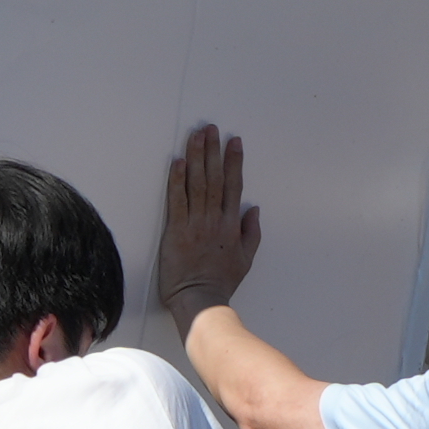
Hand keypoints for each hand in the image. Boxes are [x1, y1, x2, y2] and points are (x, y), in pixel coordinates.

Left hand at [155, 123, 261, 319]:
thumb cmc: (221, 283)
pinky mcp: (176, 230)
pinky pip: (177, 200)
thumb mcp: (246, 259)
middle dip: (213, 150)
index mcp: (231, 224)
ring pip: (196, 183)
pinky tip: (177, 162)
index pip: (233, 185)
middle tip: (211, 129)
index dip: (234, 161)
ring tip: (196, 136)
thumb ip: (251, 232)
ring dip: (196, 157)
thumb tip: (253, 209)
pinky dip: (177, 180)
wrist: (201, 300)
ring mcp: (195, 223)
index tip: (234, 142)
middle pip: (214, 177)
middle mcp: (214, 219)